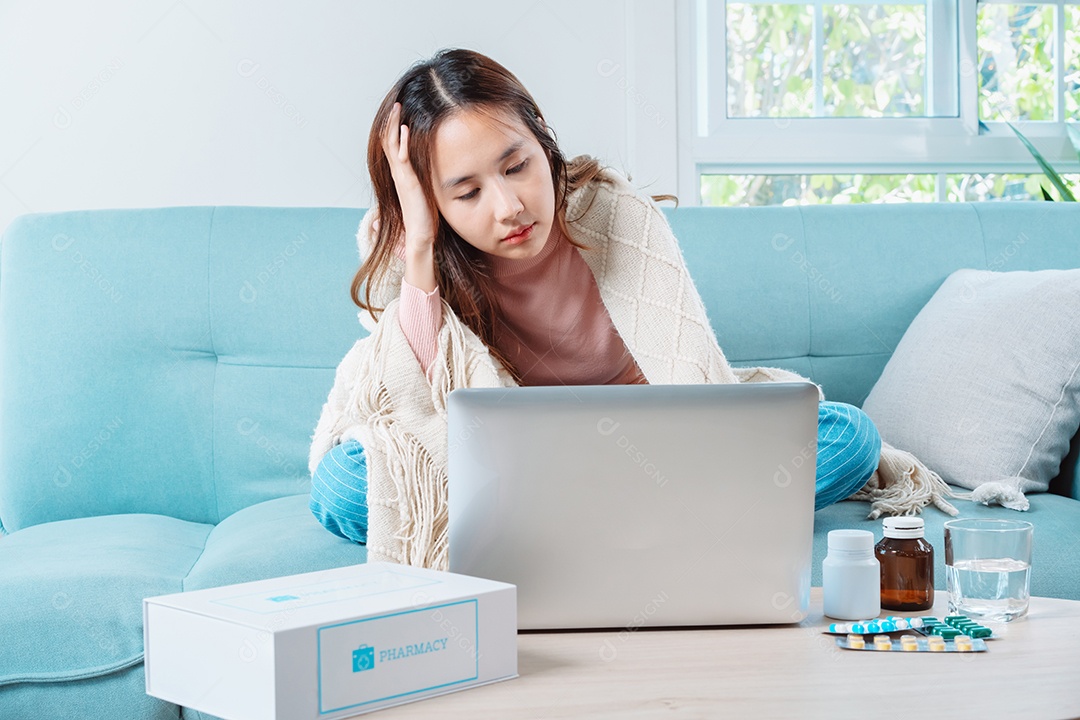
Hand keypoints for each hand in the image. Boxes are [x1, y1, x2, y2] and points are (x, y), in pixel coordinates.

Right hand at [382, 102, 436, 257]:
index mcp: (401, 173)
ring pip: (392, 145)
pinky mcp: (408, 182)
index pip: (393, 145)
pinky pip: (402, 158)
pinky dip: (403, 142)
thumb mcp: (424, 189)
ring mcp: (401, 176)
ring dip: (394, 125)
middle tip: (396, 103)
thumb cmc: (424, 215)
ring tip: (398, 108)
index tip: (399, 111)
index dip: (394, 128)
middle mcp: (398, 172)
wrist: (420, 234)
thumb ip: (423, 177)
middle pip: (388, 140)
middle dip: (391, 121)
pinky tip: (407, 128)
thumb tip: (431, 167)